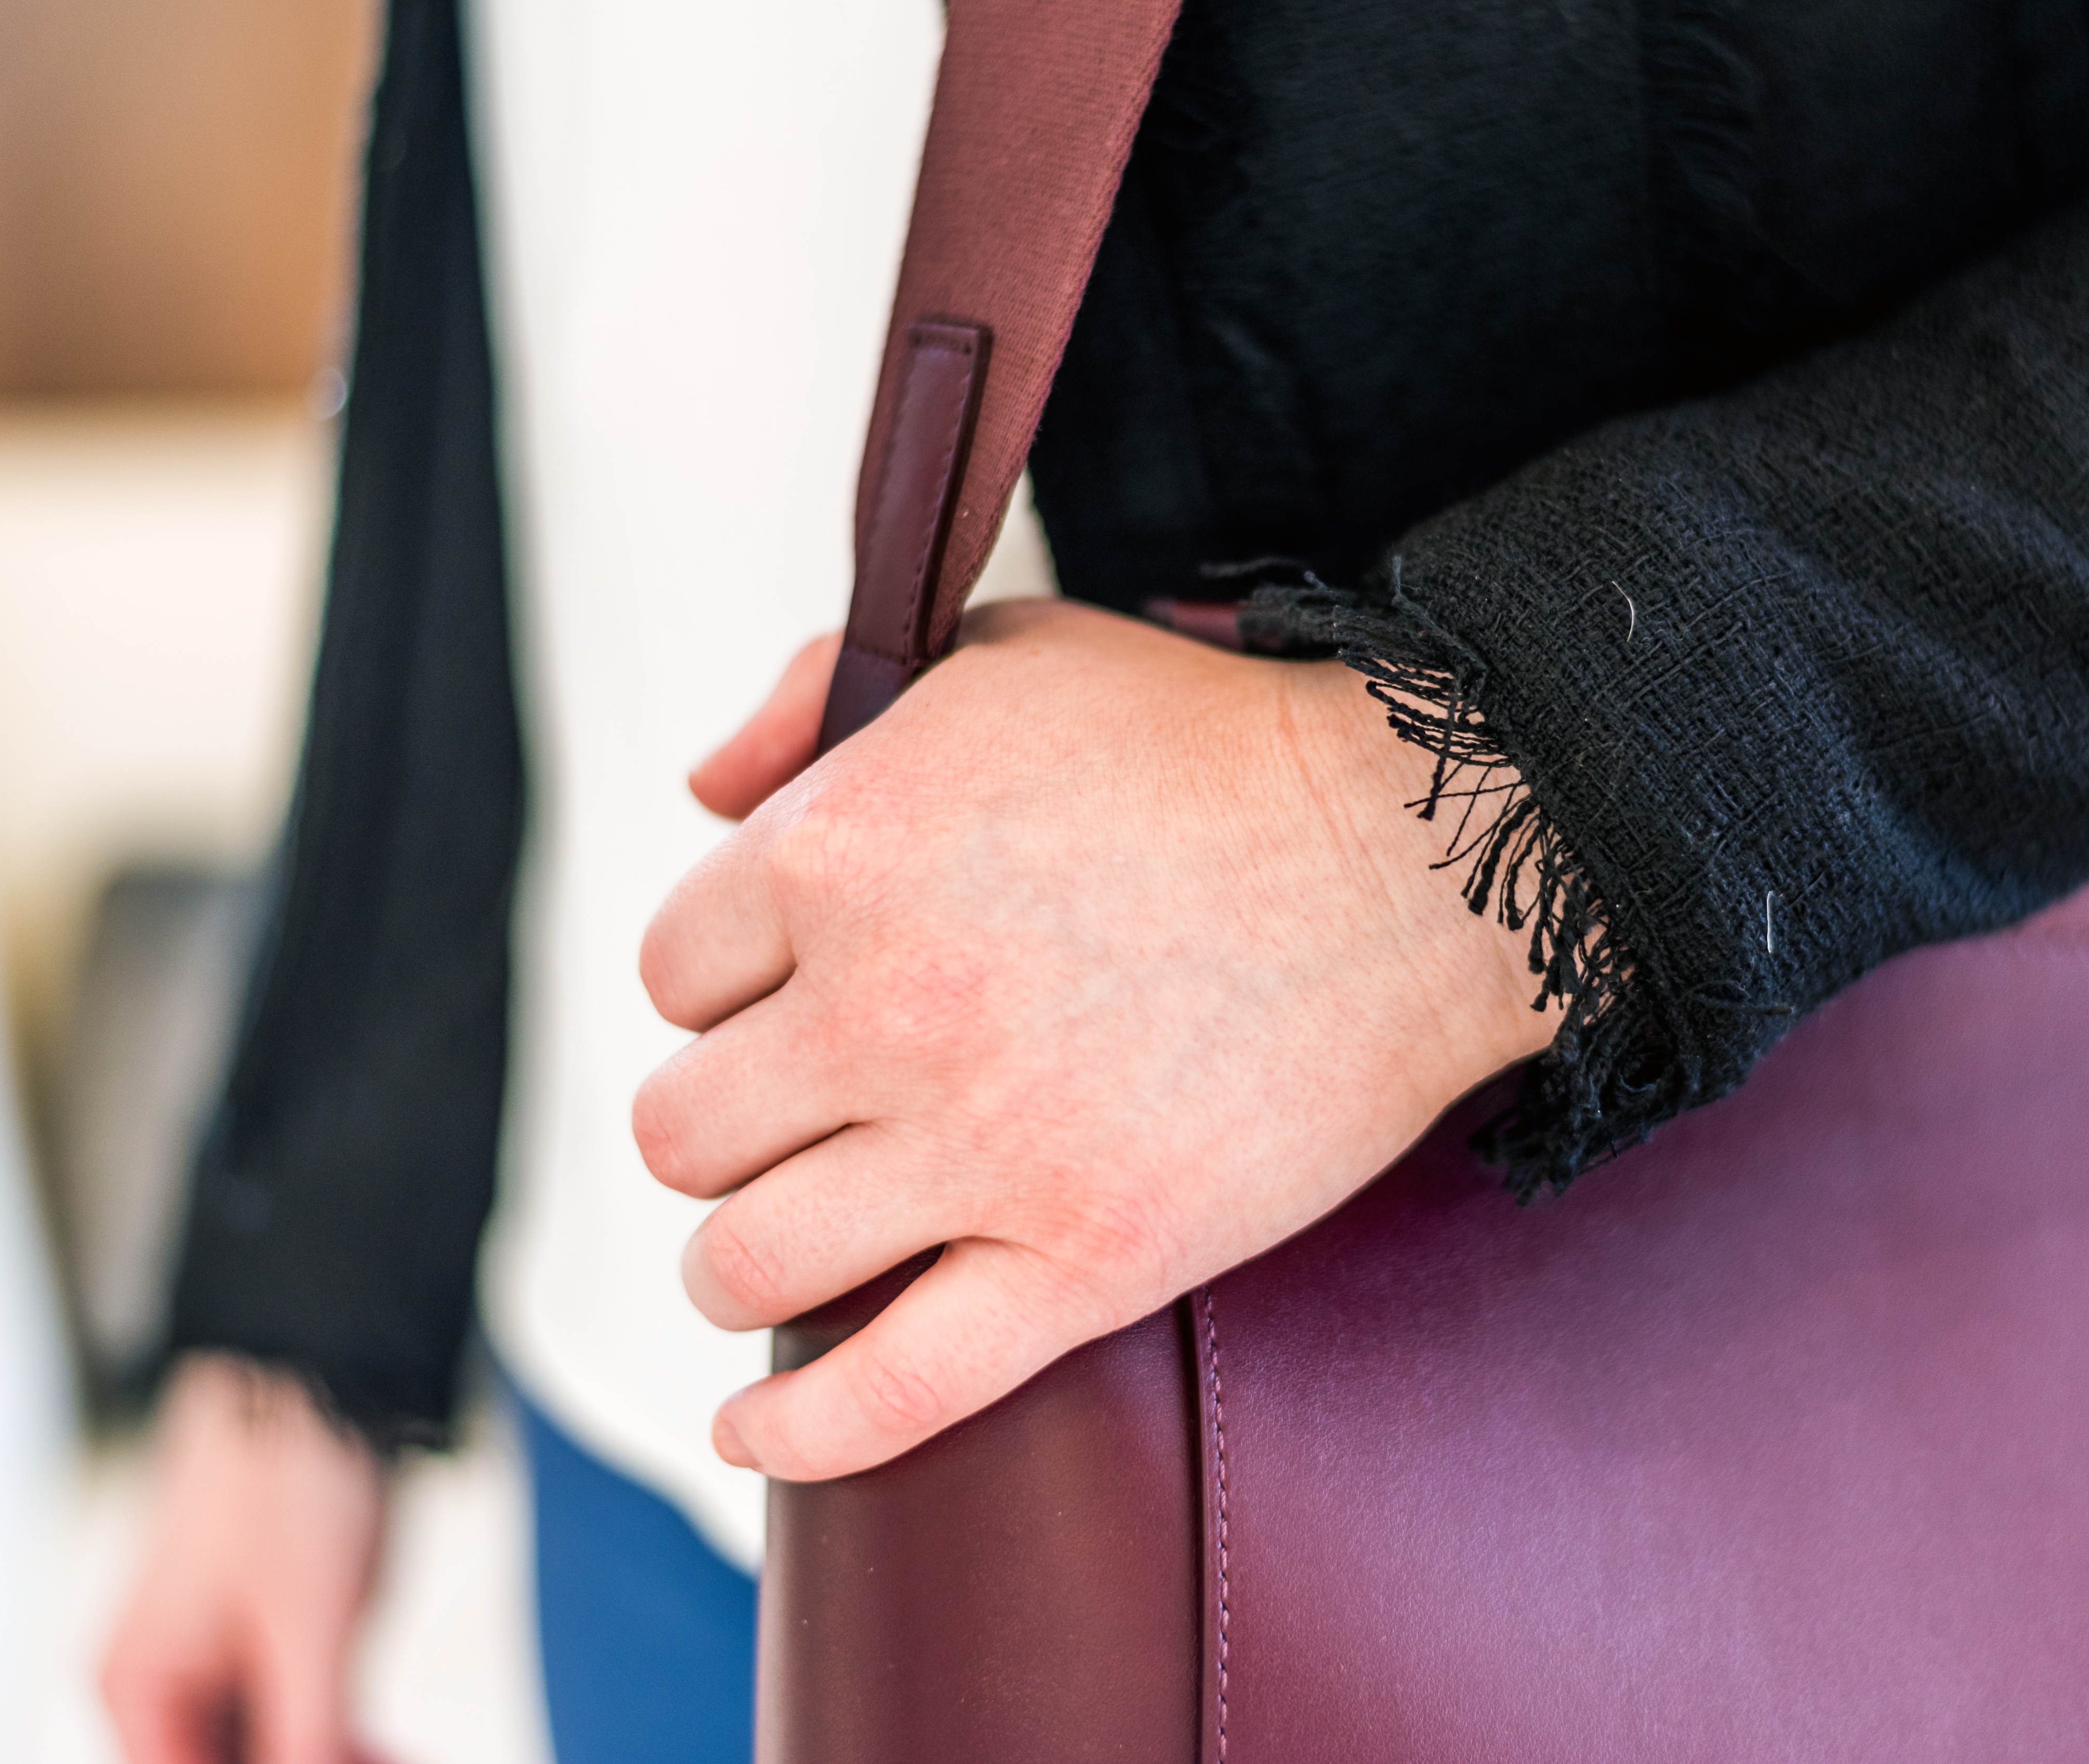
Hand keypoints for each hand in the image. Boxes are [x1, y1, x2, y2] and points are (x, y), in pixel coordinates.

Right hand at [101, 1357, 390, 1763]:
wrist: (312, 1371)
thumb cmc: (289, 1474)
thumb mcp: (311, 1633)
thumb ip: (307, 1741)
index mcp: (139, 1691)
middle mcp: (158, 1680)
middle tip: (389, 1757)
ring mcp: (204, 1653)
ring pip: (261, 1744)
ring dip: (326, 1754)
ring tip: (390, 1747)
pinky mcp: (249, 1630)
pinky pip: (281, 1707)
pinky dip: (330, 1726)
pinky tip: (378, 1735)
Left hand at [634, 599, 1558, 1481]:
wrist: (1412, 855)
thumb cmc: (1208, 744)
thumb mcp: (999, 658)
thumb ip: (815, 701)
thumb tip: (702, 788)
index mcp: (843, 850)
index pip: (676, 971)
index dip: (724, 986)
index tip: (787, 993)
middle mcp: (884, 1003)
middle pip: (685, 1127)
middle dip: (728, 1122)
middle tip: (801, 1113)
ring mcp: (983, 1145)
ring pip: (744, 1261)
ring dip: (741, 1259)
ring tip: (790, 1238)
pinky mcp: (1086, 1256)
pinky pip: (889, 1391)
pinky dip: (796, 1430)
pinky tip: (753, 1429)